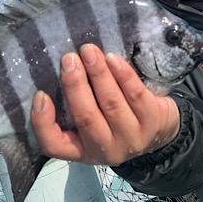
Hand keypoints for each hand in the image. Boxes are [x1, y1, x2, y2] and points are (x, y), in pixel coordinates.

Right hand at [30, 44, 179, 165]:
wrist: (162, 130)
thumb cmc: (118, 120)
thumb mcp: (96, 122)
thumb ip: (78, 104)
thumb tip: (62, 68)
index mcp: (83, 150)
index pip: (54, 145)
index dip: (43, 122)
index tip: (40, 94)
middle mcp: (105, 149)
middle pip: (86, 117)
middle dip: (75, 85)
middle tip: (69, 59)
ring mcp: (132, 138)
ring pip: (111, 103)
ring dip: (98, 74)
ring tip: (89, 52)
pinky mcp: (152, 122)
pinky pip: (135, 94)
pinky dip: (123, 75)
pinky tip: (112, 58)